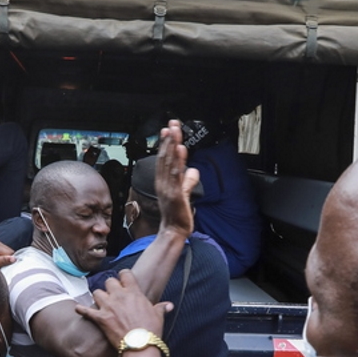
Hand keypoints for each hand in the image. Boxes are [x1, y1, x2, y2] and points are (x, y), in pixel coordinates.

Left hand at [75, 269, 169, 346]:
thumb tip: (169, 306)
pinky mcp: (100, 318)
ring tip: (101, 302)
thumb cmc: (151, 331)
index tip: (123, 279)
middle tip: (113, 293)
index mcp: (134, 292)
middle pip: (109, 281)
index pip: (125, 274)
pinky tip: (78, 308)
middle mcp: (119, 296)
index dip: (123, 276)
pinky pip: (86, 310)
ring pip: (97, 292)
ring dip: (99, 296)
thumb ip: (161, 308)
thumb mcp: (158, 316)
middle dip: (110, 286)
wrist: (140, 346)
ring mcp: (108, 306)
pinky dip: (81, 309)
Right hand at [154, 121, 200, 237]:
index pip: (164, 159)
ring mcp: (168, 188)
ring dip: (172, 145)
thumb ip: (188, 181)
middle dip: (169, 139)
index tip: (169, 130)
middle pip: (165, 157)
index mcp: (164, 182)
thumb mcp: (184, 194)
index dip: (166, 143)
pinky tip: (180, 150)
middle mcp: (163, 183)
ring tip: (174, 131)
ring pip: (169, 162)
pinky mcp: (175, 194)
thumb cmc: (178, 215)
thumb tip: (194, 170)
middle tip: (172, 124)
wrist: (173, 231)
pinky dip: (178, 161)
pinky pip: (176, 175)